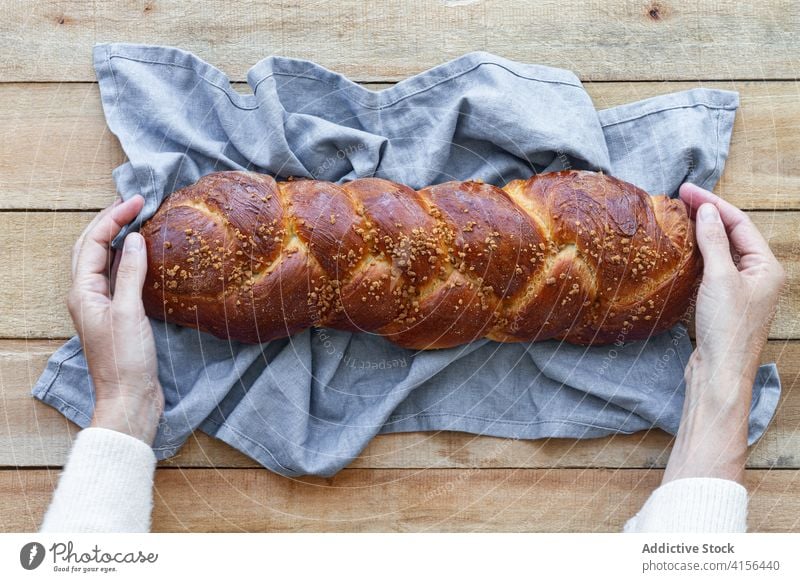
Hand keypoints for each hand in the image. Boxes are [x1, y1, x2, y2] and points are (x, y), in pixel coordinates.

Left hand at [67, 195, 163, 444]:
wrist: (129, 398)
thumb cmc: (125, 360)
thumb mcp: (128, 312)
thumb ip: (129, 273)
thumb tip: (135, 238)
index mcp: (83, 292)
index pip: (94, 242)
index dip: (114, 218)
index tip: (139, 202)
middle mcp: (87, 295)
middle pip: (91, 247)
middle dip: (111, 221)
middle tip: (137, 204)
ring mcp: (101, 305)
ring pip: (102, 261)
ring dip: (117, 238)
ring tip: (138, 221)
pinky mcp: (117, 315)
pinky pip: (117, 277)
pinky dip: (128, 259)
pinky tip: (143, 256)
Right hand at [661, 183, 784, 483]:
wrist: (720, 373)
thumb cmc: (726, 329)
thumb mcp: (720, 279)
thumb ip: (713, 242)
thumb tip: (707, 211)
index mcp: (766, 267)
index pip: (739, 223)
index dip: (713, 204)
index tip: (686, 190)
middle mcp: (758, 276)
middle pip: (733, 234)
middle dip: (708, 214)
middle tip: (680, 198)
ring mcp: (742, 290)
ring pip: (723, 251)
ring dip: (703, 233)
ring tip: (680, 217)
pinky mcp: (725, 303)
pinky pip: (714, 268)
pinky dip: (699, 254)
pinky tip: (684, 249)